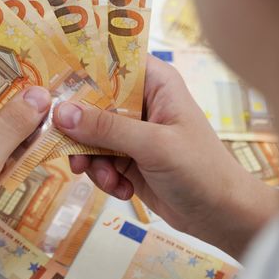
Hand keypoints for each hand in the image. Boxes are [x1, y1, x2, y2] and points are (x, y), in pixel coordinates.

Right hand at [53, 55, 278, 257]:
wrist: (223, 217)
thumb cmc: (201, 170)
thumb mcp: (154, 145)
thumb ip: (107, 128)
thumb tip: (62, 112)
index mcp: (155, 82)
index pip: (110, 61)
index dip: (81, 70)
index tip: (54, 88)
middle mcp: (141, 101)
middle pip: (91, 101)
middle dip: (79, 129)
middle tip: (73, 152)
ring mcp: (133, 131)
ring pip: (89, 134)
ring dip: (92, 160)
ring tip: (108, 179)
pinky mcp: (128, 158)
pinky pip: (98, 159)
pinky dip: (104, 177)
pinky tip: (122, 189)